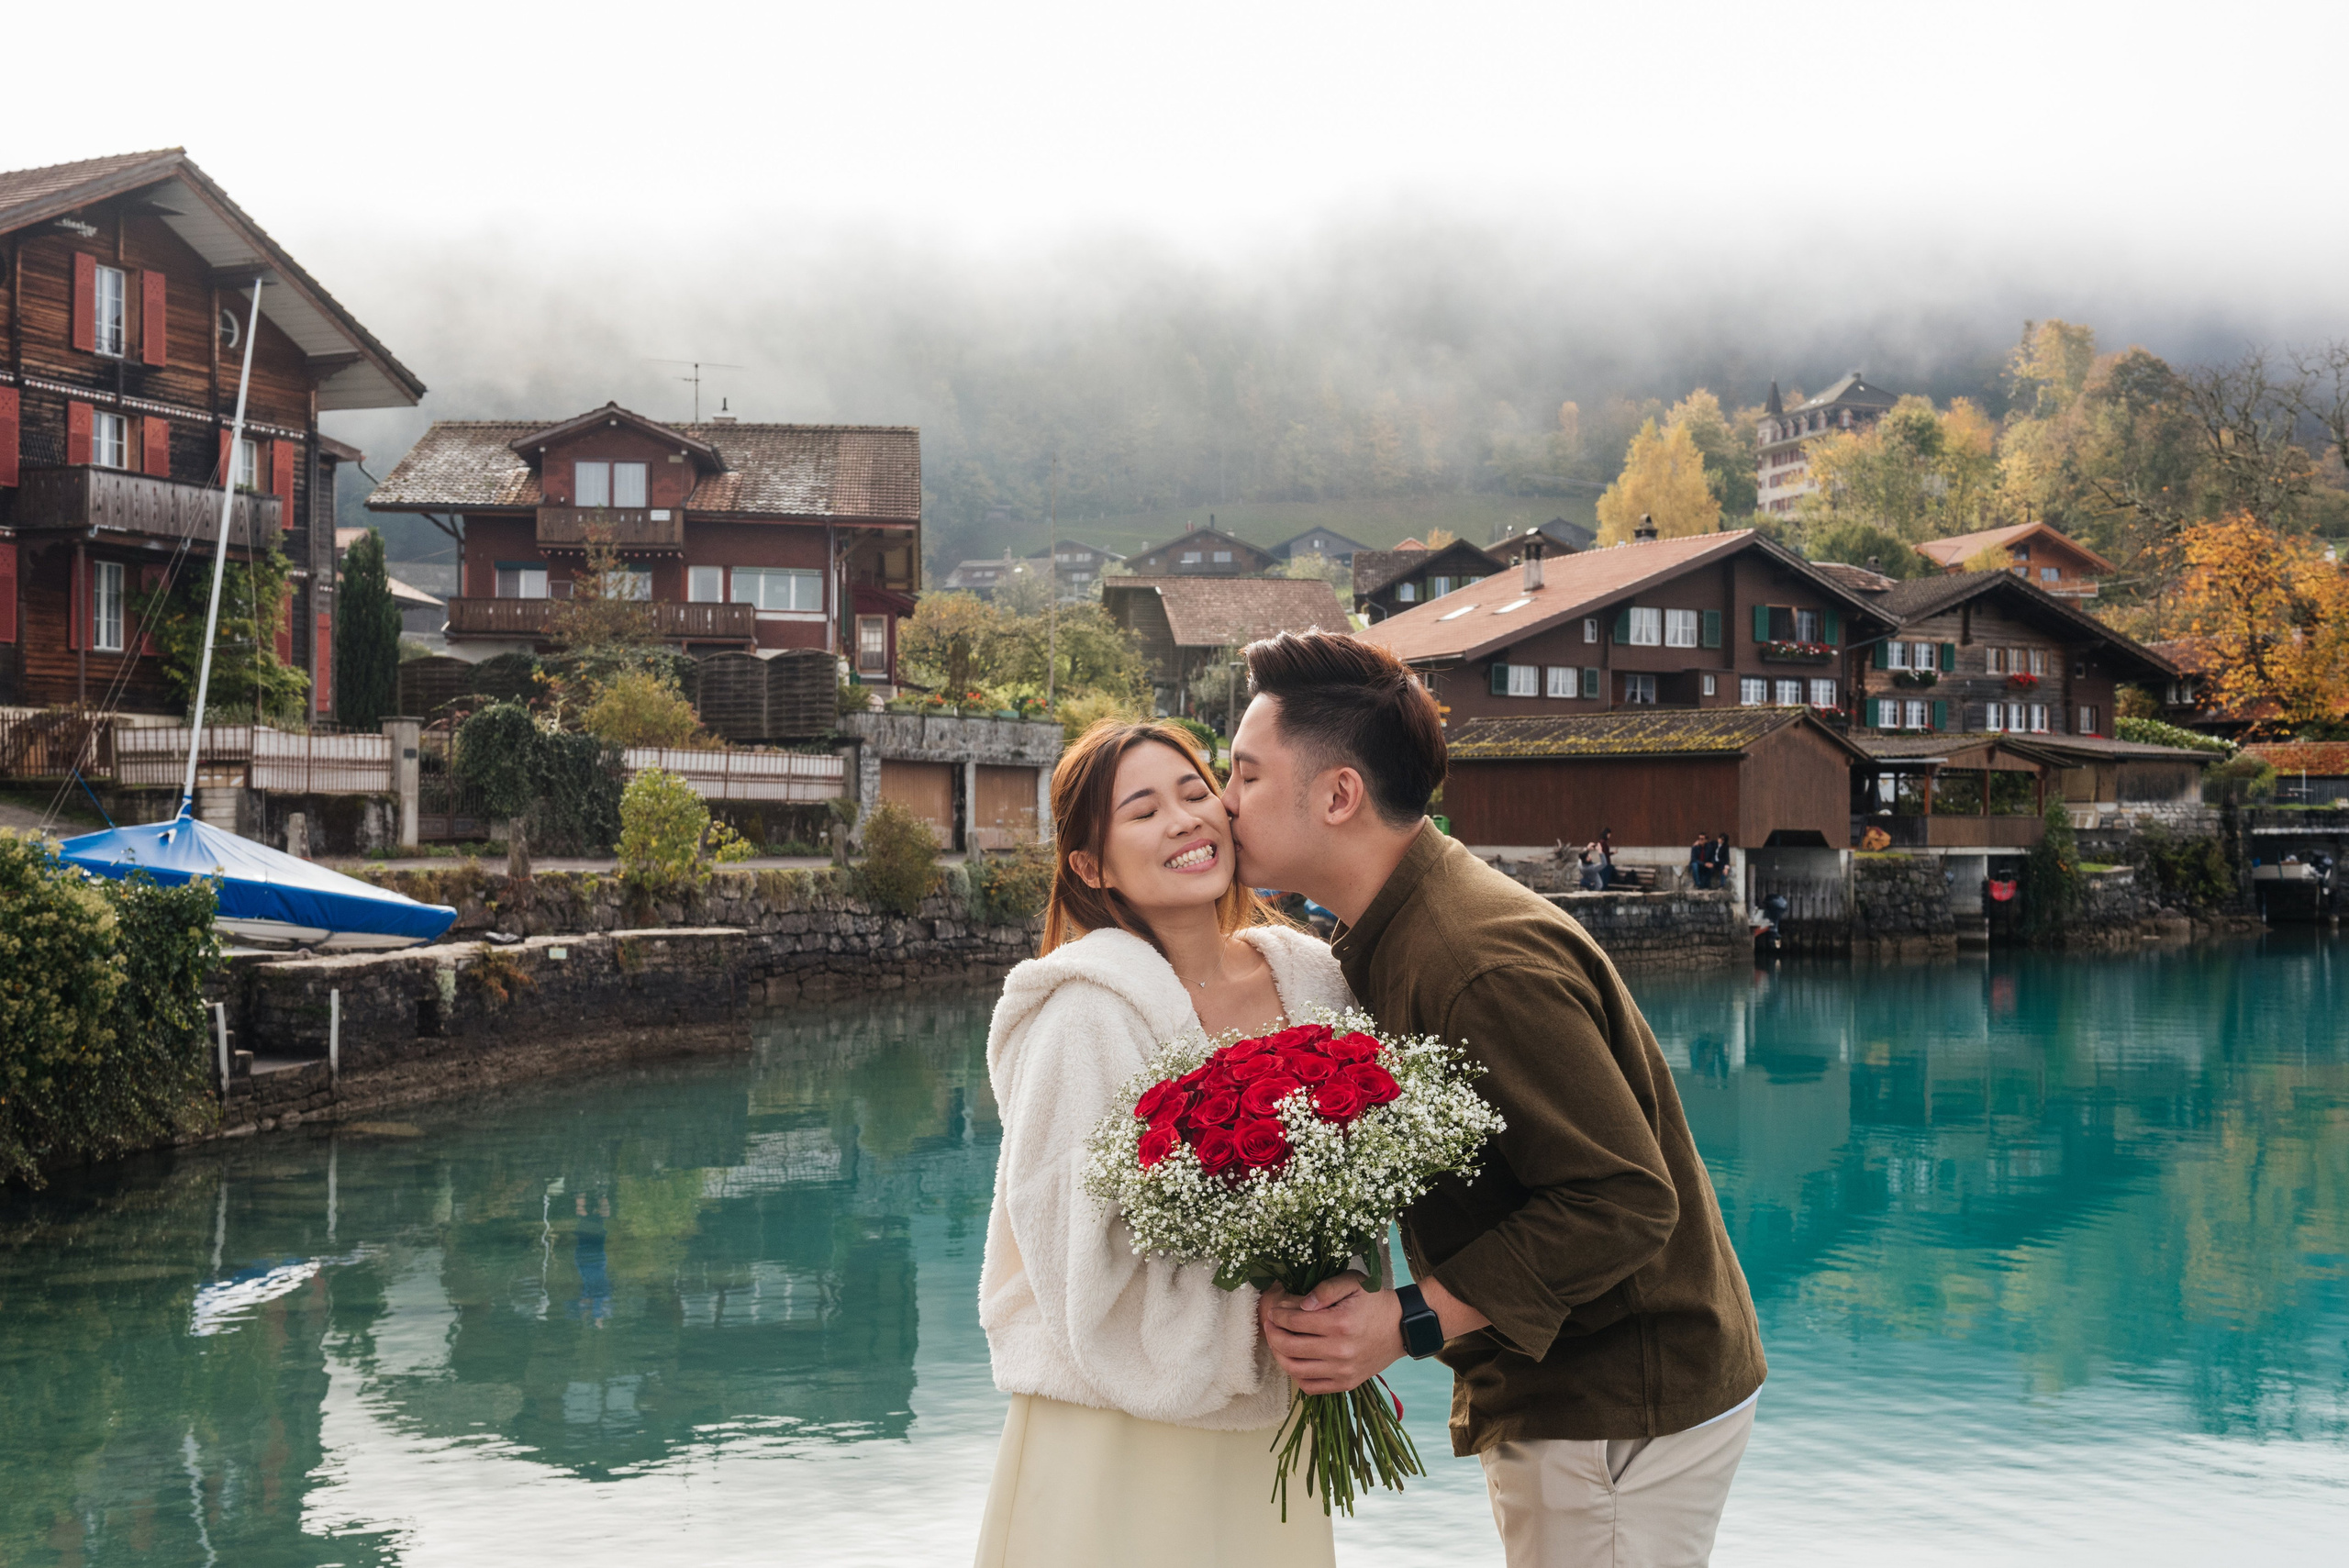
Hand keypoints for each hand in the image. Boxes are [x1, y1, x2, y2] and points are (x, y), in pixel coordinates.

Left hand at [1257, 1272, 1402, 1394]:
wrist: (1402, 1327)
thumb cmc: (1376, 1302)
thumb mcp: (1353, 1283)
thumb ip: (1325, 1289)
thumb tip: (1300, 1304)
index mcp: (1340, 1323)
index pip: (1295, 1321)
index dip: (1278, 1314)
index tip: (1274, 1310)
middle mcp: (1340, 1351)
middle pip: (1290, 1346)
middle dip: (1272, 1334)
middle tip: (1269, 1324)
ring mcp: (1343, 1371)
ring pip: (1296, 1369)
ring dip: (1279, 1355)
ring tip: (1277, 1342)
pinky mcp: (1346, 1384)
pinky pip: (1311, 1387)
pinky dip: (1296, 1376)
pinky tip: (1294, 1361)